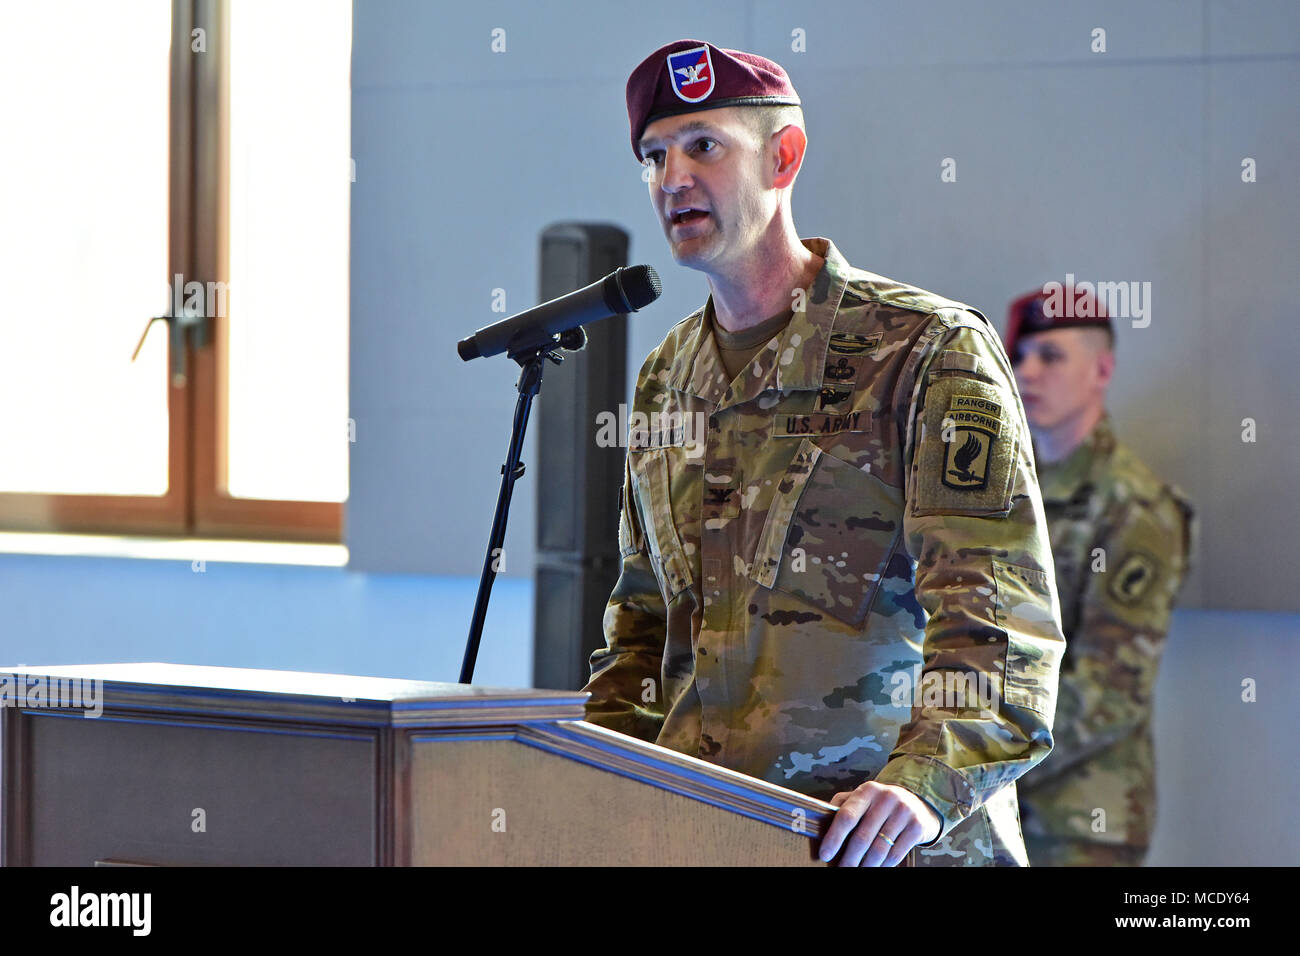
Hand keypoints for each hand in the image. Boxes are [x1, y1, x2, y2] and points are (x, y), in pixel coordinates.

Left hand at [817, 781, 941, 866]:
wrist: (917, 803)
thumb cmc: (880, 804)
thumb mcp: (863, 798)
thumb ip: (843, 805)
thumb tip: (820, 821)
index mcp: (867, 790)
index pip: (846, 816)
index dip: (834, 837)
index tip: (825, 854)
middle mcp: (886, 798)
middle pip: (862, 837)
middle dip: (849, 859)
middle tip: (842, 869)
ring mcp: (903, 811)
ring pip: (879, 849)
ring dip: (866, 865)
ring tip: (859, 871)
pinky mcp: (916, 826)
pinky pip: (895, 854)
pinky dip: (884, 865)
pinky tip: (877, 868)